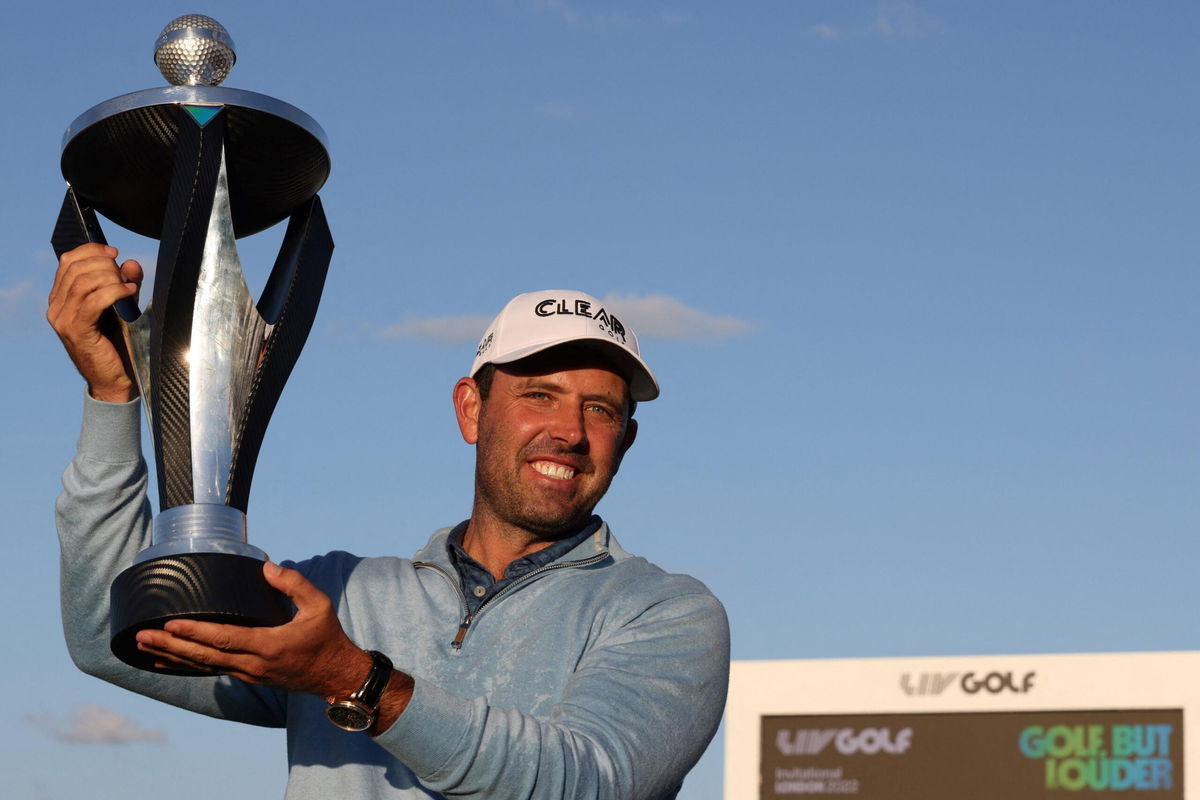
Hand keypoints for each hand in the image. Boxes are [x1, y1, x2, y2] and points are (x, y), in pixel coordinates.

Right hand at [46, 243, 141, 401]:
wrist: (114, 379)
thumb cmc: (116, 343)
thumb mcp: (121, 307)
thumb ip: (124, 284)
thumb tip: (130, 263)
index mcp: (61, 298)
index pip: (67, 261)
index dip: (90, 250)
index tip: (113, 251)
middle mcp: (56, 307)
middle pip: (75, 268)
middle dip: (104, 264)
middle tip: (125, 273)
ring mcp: (63, 320)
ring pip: (83, 282)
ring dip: (110, 278)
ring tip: (129, 285)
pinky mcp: (77, 331)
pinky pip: (93, 301)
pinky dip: (114, 292)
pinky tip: (129, 293)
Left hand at [135, 562, 368, 698]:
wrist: (336, 676)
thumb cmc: (328, 638)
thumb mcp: (320, 605)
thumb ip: (294, 584)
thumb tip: (267, 567)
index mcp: (269, 645)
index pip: (225, 639)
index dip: (196, 633)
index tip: (171, 624)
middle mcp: (253, 665)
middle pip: (204, 657)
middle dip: (170, 647)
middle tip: (142, 636)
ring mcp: (249, 675)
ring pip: (203, 667)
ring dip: (172, 658)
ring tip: (145, 647)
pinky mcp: (249, 678)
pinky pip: (212, 670)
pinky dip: (187, 666)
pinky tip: (168, 662)